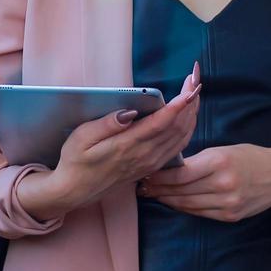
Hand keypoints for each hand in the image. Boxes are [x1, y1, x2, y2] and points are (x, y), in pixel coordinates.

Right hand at [17, 64, 201, 220]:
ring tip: (194, 91)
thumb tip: (128, 112)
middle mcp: (145, 156)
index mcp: (128, 145)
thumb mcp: (81, 138)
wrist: (76, 191)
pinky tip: (188, 116)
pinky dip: (187, 128)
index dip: (179, 104)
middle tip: (195, 79)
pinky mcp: (152, 166)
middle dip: (189, 102)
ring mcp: (151, 163)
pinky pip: (178, 146)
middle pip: (177, 127)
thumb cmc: (75, 160)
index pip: (160, 123)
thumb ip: (105, 124)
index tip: (191, 87)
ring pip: (182, 137)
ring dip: (191, 113)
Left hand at [137, 144, 270, 221]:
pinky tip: (172, 202)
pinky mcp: (230, 216)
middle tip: (142, 186)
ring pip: (187, 205)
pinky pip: (199, 213)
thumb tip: (168, 167)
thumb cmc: (249, 157)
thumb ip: (197, 161)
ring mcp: (227, 204)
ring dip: (167, 200)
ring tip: (152, 194)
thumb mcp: (223, 150)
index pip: (180, 175)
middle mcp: (223, 186)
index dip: (159, 177)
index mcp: (219, 163)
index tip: (146, 173)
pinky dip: (184, 208)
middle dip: (158, 190)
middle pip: (181, 192)